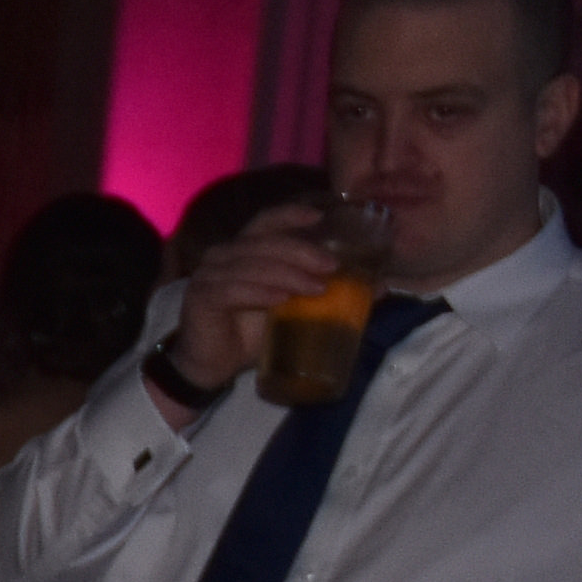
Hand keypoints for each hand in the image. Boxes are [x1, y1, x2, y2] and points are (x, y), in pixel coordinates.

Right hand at [164, 205, 349, 403]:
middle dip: (301, 251)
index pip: (266, 222)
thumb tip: (381, 287)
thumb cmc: (251, 334)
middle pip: (264, 242)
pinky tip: (279, 300)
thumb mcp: (295, 311)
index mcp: (245, 250)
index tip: (320, 217)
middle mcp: (223, 256)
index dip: (290, 215)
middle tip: (330, 266)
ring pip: (252, 265)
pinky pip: (232, 290)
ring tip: (314, 289)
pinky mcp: (200, 298)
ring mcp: (208, 276)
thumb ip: (328, 294)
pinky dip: (259, 293)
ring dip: (287, 274)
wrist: (211, 366)